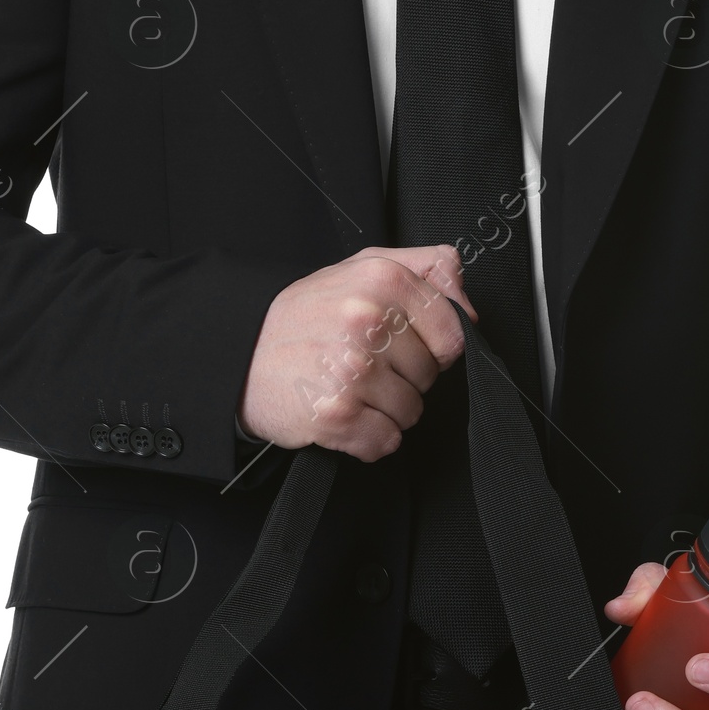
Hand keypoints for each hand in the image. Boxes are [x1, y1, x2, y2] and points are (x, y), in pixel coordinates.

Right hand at [238, 245, 475, 460]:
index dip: (432, 347)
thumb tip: (470, 306)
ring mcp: (352, 370)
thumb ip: (426, 268)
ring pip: (411, 412)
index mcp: (383, 280)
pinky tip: (342, 413)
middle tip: (361, 363)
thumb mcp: (362, 268)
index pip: (453, 334)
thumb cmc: (305, 315)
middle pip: (430, 376)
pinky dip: (368, 438)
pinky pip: (386, 442)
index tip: (401, 345)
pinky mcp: (337, 415)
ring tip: (348, 387)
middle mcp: (368, 321)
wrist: (239, 354)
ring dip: (385, 409)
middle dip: (403, 377)